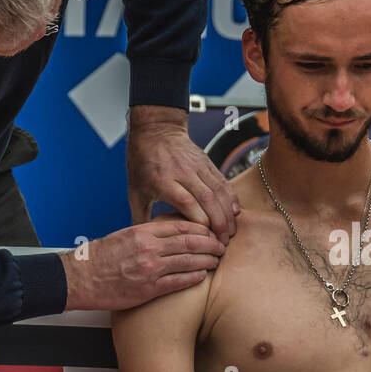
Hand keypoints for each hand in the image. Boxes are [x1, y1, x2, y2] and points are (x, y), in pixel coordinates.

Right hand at [60, 218, 225, 310]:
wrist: (80, 279)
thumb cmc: (99, 257)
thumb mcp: (123, 236)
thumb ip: (148, 233)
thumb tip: (170, 230)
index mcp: (142, 232)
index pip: (181, 225)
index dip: (201, 228)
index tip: (211, 230)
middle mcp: (149, 248)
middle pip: (190, 242)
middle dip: (210, 243)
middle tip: (222, 245)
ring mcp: (150, 269)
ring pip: (189, 261)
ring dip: (207, 261)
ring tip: (217, 260)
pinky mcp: (149, 289)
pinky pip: (179, 282)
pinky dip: (194, 277)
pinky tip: (203, 276)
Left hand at [126, 105, 238, 242]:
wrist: (156, 130)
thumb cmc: (142, 163)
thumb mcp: (135, 189)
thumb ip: (140, 216)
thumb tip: (144, 241)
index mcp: (162, 180)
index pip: (187, 202)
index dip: (199, 221)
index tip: (204, 238)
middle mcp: (182, 173)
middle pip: (207, 199)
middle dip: (218, 222)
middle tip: (223, 241)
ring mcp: (197, 166)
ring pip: (219, 191)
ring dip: (227, 213)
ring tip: (231, 231)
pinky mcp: (207, 162)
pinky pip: (223, 181)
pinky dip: (231, 198)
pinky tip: (235, 212)